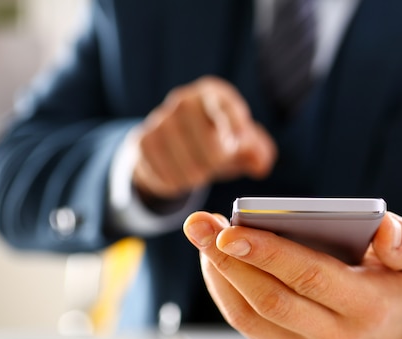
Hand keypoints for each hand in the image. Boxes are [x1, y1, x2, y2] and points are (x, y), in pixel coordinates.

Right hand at [130, 76, 276, 198]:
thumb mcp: (243, 144)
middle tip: (216, 165)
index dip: (232, 120)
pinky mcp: (142, 141)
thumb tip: (259, 164)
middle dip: (214, 159)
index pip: (222, 103)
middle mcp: (184, 100)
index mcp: (213, 94)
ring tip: (198, 172)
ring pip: (183, 159)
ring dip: (195, 175)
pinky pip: (162, 171)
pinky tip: (180, 176)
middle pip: (204, 136)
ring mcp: (159, 119)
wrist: (176, 146)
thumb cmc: (219, 140)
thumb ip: (258, 152)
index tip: (239, 140)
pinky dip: (174, 182)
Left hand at [183, 211, 401, 338]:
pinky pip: (247, 326)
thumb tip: (384, 228)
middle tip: (200, 225)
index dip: (268, 254)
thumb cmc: (397, 287)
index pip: (310, 278)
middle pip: (270, 299)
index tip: (231, 230)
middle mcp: (334, 336)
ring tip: (201, 237)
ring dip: (219, 275)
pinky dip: (224, 292)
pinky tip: (214, 261)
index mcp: (367, 306)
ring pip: (250, 316)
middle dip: (229, 260)